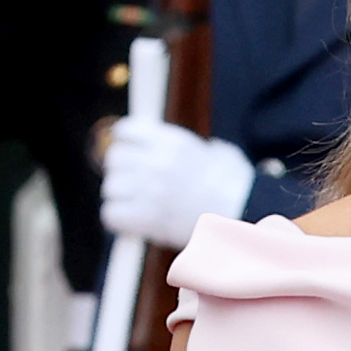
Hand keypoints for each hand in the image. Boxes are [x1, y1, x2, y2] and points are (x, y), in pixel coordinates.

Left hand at [100, 119, 255, 248]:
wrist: (241, 214)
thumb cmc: (235, 184)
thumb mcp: (218, 152)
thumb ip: (196, 147)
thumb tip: (197, 148)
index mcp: (172, 141)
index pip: (125, 130)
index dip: (122, 139)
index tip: (125, 147)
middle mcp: (157, 162)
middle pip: (113, 158)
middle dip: (119, 170)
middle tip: (128, 180)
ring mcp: (149, 191)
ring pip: (110, 187)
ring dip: (117, 196)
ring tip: (130, 202)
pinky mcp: (147, 219)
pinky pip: (111, 215)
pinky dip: (117, 219)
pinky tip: (129, 220)